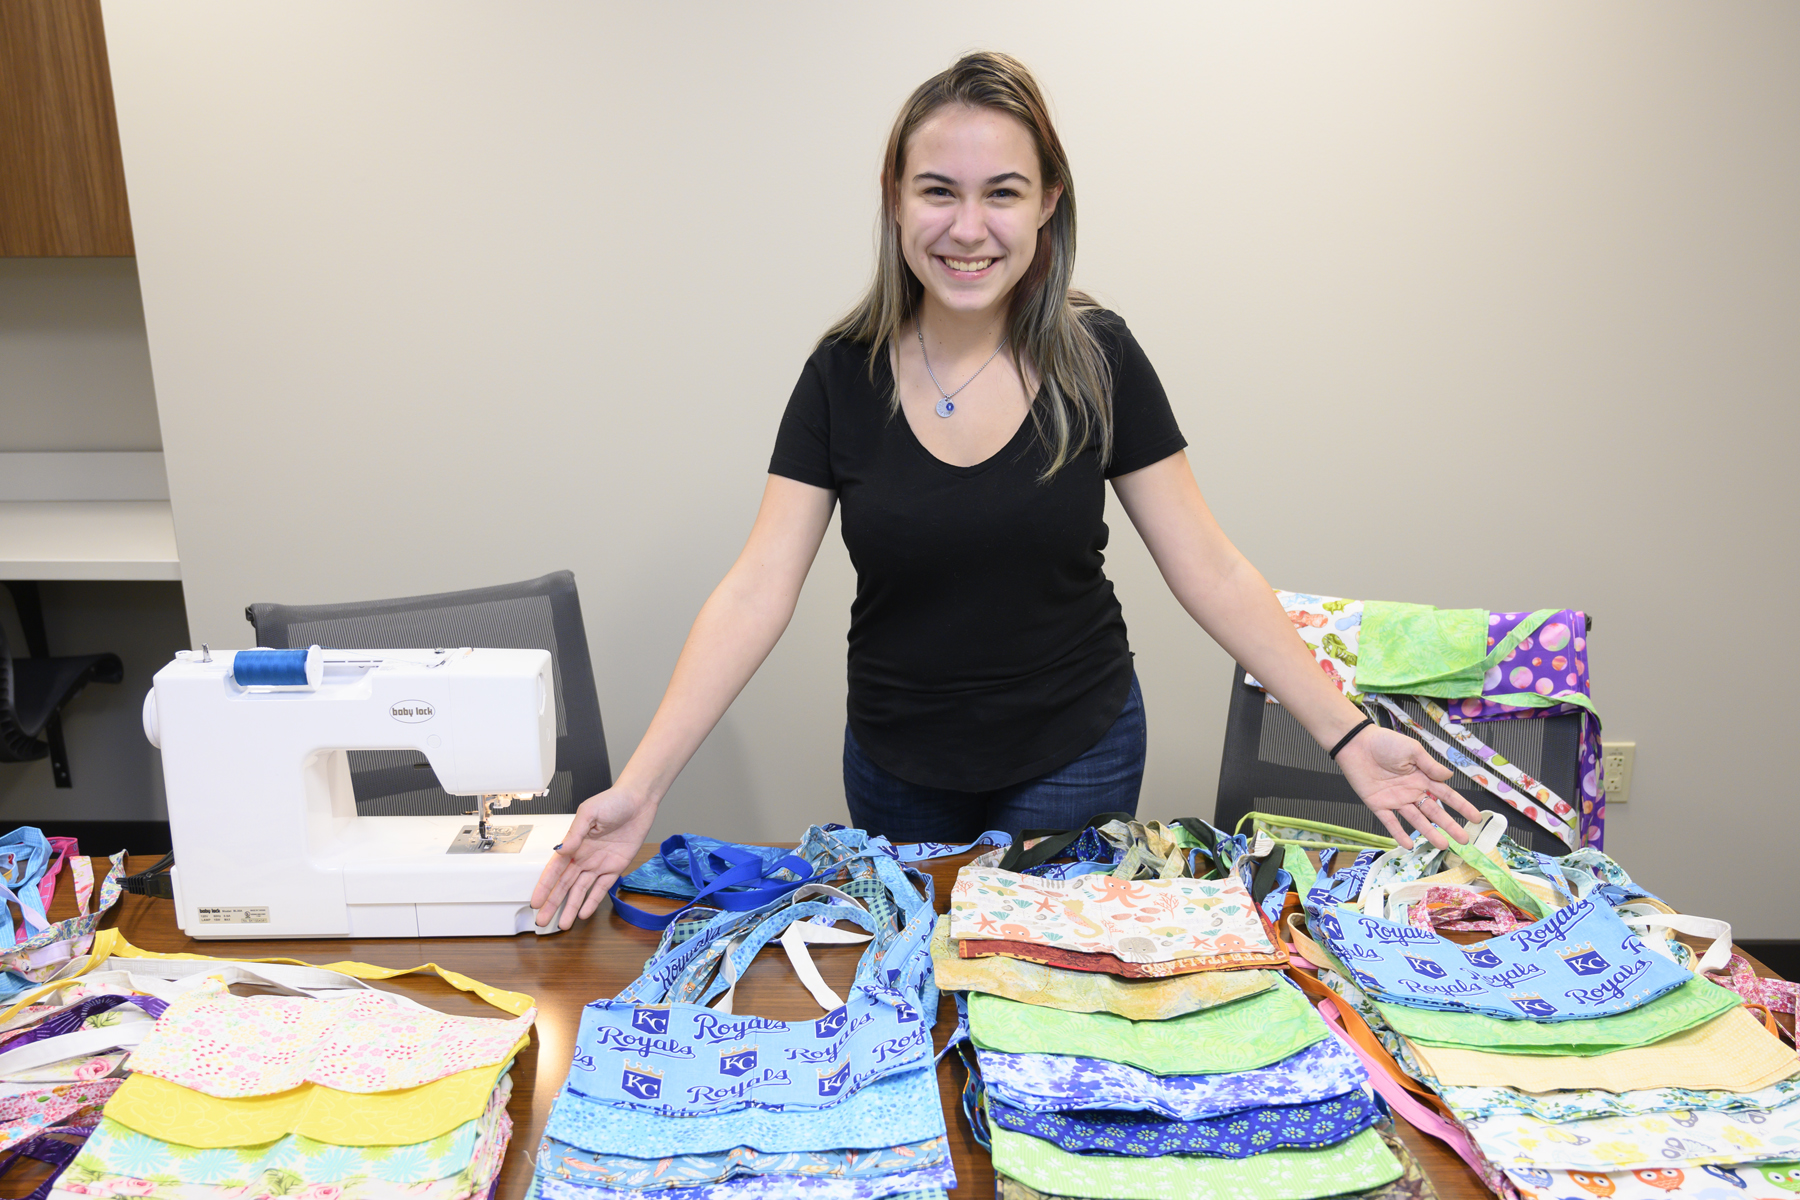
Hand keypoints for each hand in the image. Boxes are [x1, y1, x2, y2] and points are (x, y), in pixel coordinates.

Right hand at [532, 785, 657, 930]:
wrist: (639, 801)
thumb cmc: (613, 801)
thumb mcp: (589, 813)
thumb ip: (575, 834)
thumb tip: (563, 850)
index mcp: (574, 844)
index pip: (554, 870)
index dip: (544, 886)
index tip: (535, 902)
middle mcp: (584, 857)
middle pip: (565, 885)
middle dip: (553, 903)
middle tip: (543, 921)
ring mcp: (599, 864)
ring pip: (581, 891)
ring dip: (571, 907)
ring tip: (563, 924)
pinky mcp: (615, 867)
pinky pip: (602, 888)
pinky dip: (593, 901)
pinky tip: (584, 913)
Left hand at [1335, 725, 1484, 850]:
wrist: (1357, 743)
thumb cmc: (1385, 742)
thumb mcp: (1412, 750)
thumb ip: (1430, 766)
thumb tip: (1450, 777)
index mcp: (1422, 778)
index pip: (1447, 795)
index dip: (1461, 807)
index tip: (1476, 818)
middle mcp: (1412, 791)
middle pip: (1434, 812)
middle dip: (1449, 826)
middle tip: (1464, 840)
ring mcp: (1396, 800)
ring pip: (1416, 820)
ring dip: (1429, 832)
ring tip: (1442, 845)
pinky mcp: (1378, 805)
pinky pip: (1390, 822)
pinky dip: (1399, 833)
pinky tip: (1409, 845)